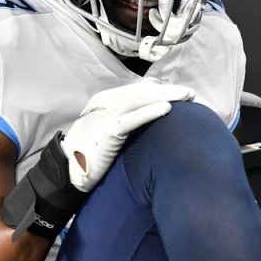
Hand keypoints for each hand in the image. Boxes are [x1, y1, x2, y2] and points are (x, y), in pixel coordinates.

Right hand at [61, 81, 194, 191]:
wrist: (69, 171)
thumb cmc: (91, 151)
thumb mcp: (108, 128)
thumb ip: (127, 116)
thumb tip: (153, 105)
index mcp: (105, 101)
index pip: (138, 89)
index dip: (162, 89)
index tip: (182, 93)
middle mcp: (104, 104)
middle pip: (141, 91)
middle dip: (168, 91)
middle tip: (191, 94)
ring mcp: (104, 116)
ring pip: (138, 100)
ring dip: (164, 96)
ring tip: (185, 97)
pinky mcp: (106, 132)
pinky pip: (130, 119)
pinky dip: (149, 112)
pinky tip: (166, 109)